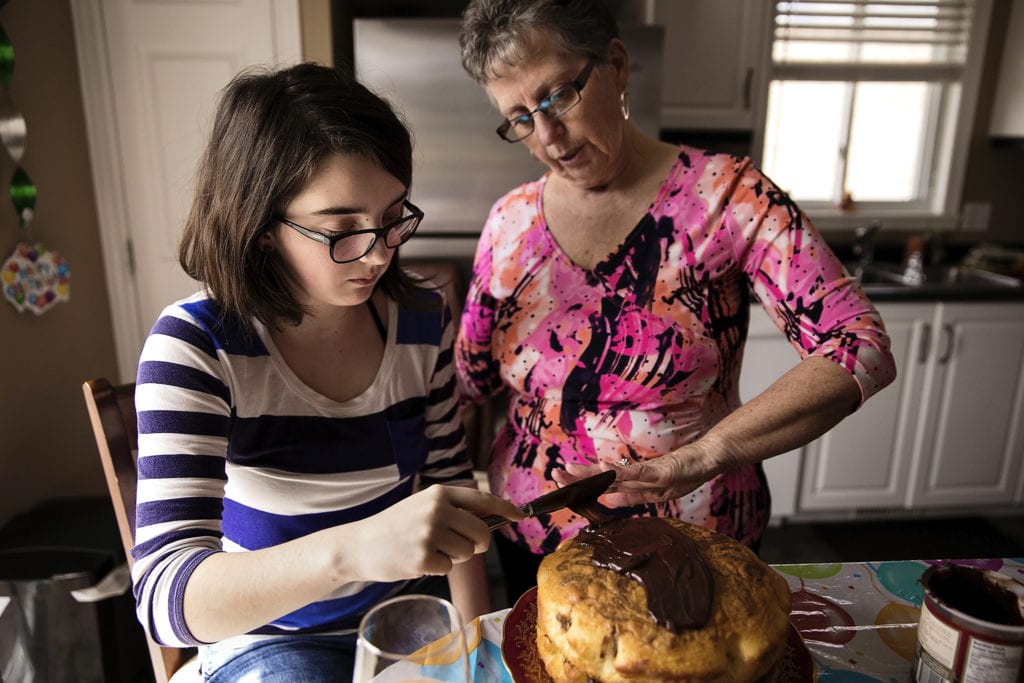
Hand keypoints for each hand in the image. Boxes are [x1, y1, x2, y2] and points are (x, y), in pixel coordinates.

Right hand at [349, 485, 521, 581]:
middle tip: (458, 545)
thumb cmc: (395, 527)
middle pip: (481, 532)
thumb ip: (454, 509)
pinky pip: (448, 568)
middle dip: (477, 544)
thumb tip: (493, 517)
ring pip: (466, 553)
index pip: (482, 499)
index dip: (505, 508)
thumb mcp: (423, 506)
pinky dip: (437, 568)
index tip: (521, 516)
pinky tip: (417, 560)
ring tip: (428, 549)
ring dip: (453, 556)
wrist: (358, 544)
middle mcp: (436, 510)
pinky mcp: (422, 558)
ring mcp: (429, 534)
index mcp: (439, 494)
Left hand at [552, 445, 721, 506]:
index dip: (582, 485)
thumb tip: (606, 500)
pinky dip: (621, 472)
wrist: (709, 457)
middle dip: (578, 478)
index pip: (603, 486)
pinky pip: (638, 473)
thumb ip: (631, 496)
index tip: (561, 482)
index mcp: (634, 484)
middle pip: (603, 479)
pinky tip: (605, 468)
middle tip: (555, 473)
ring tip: (571, 470)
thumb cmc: (685, 472)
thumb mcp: (655, 492)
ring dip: (591, 473)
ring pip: (615, 474)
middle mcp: (637, 477)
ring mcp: (649, 473)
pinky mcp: (662, 471)